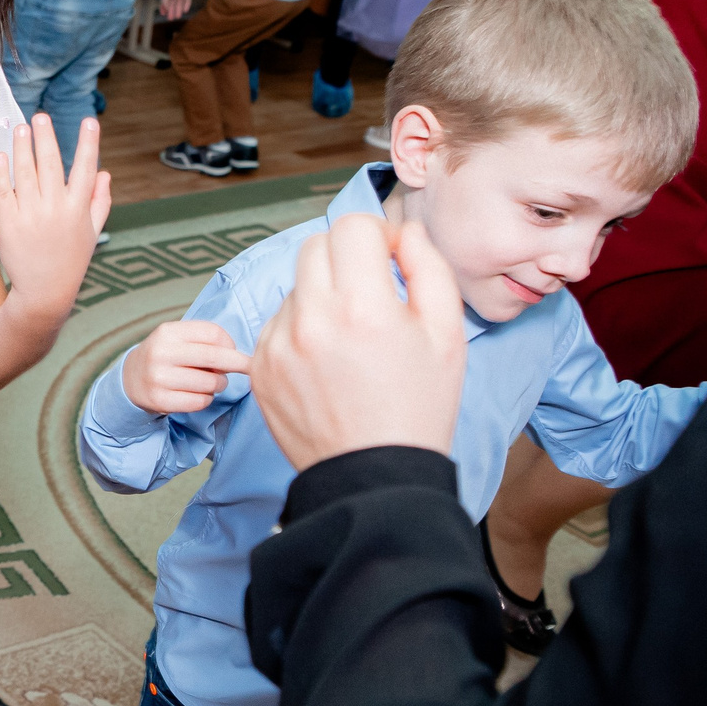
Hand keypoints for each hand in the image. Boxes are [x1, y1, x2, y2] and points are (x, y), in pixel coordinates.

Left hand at [0, 113, 111, 321]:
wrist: (44, 292)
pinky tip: (2, 155)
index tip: (89, 120)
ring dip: (22, 146)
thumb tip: (104, 173)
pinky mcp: (8, 223)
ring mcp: (30, 214)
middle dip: (46, 136)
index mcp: (79, 208)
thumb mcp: (92, 232)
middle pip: (50, 163)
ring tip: (20, 127)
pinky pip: (4, 190)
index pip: (85, 168)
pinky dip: (2, 171)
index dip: (88, 143)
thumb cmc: (71, 261)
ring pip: (25, 172)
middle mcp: (55, 208)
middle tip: (40, 116)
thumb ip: (100, 201)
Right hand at [121, 318, 252, 413]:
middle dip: (237, 364)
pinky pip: (200, 402)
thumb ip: (205, 340)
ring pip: (210, 383)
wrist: (130, 379)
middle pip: (215, 358)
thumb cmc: (165, 356)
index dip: (230, 343)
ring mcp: (158, 378)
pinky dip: (206, 399)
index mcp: (167, 332)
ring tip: (212, 382)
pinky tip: (198, 394)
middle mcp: (161, 353)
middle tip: (246, 367)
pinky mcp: (160, 400)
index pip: (213, 333)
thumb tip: (238, 357)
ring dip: (219, 384)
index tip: (233, 350)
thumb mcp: (177, 337)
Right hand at [160, 0, 191, 20]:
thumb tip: (167, 10)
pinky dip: (186, 6)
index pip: (165, 3)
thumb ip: (165, 4)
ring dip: (178, 11)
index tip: (163, 14)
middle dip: (171, 12)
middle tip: (170, 19)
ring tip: (177, 17)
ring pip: (180, 4)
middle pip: (172, 5)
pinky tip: (185, 11)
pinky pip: (188, 1)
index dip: (163, 9)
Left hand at [248, 214, 467, 468]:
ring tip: (352, 340)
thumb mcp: (447, 335)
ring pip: (296, 286)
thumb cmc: (418, 408)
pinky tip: (328, 363)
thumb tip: (403, 233)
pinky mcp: (259, 367)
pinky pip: (278, 324)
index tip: (390, 259)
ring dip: (323, 295)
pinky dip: (301, 329)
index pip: (352, 227)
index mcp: (362, 308)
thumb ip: (428, 269)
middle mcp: (311, 320)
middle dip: (347, 256)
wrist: (374, 478)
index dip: (377, 235)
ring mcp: (277, 344)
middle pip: (316, 246)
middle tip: (371, 291)